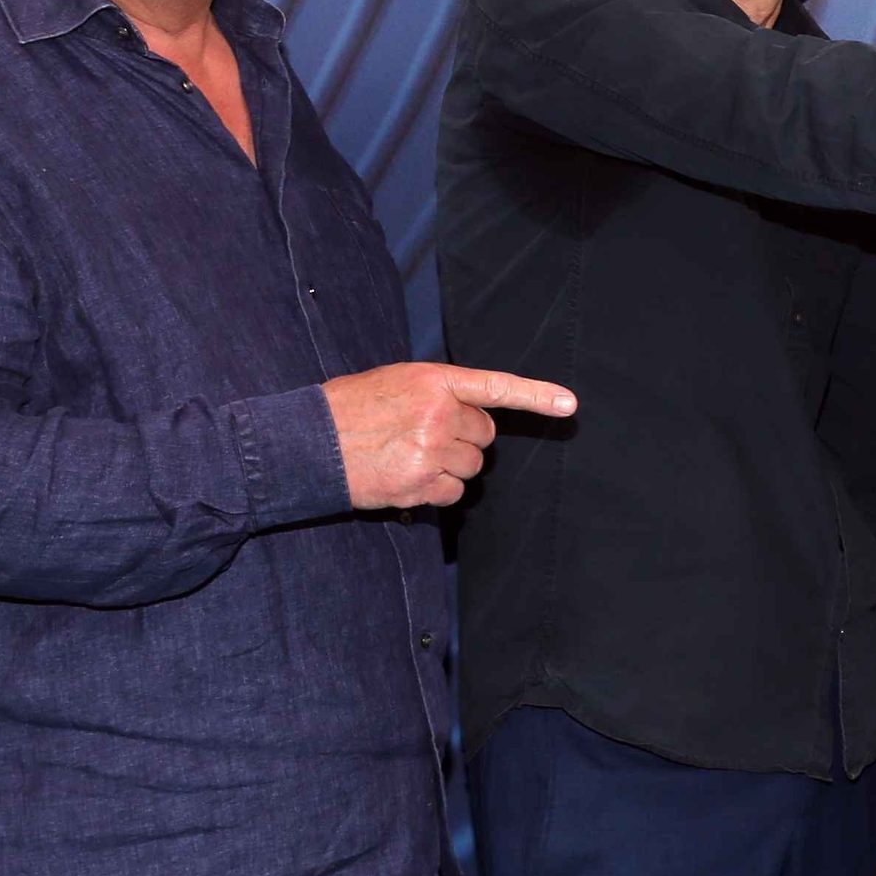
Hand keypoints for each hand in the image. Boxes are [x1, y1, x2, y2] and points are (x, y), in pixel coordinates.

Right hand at [324, 363, 577, 508]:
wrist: (306, 443)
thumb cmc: (348, 409)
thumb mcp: (394, 382)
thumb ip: (436, 394)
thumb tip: (468, 416)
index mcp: (433, 381)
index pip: (496, 387)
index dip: (537, 395)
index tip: (569, 405)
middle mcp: (439, 414)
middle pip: (484, 435)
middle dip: (464, 438)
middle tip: (425, 435)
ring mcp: (431, 451)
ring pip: (471, 467)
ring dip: (451, 466)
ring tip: (410, 455)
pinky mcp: (421, 485)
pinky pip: (454, 494)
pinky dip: (438, 491)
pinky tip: (408, 477)